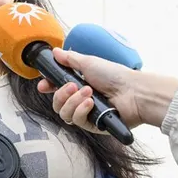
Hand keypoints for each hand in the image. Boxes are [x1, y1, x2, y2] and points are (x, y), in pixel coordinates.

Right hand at [37, 48, 177, 129]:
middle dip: (61, 94)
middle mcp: (81, 100)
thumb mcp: (89, 62)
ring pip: (64, 113)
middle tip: (73, 85)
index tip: (43, 85)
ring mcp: (86, 114)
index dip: (48, 87)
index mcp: (79, 84)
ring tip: (88, 92)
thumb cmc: (115, 76)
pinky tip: (90, 103)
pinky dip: (81, 110)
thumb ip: (70, 59)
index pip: (57, 89)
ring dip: (73, 101)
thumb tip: (56, 52)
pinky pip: (77, 121)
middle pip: (57, 103)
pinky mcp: (93, 125)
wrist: (134, 92)